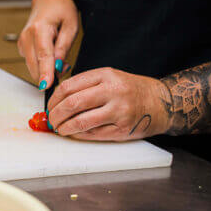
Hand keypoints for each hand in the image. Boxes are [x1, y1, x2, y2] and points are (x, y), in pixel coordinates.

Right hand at [18, 0, 78, 89]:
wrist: (48, 0)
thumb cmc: (61, 9)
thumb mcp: (71, 26)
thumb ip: (64, 47)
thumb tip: (58, 66)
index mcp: (39, 28)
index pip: (44, 55)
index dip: (46, 72)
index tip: (46, 86)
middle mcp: (26, 36)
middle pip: (35, 65)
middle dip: (49, 73)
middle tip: (65, 68)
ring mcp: (21, 42)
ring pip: (32, 66)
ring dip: (46, 69)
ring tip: (59, 57)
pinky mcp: (21, 47)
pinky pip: (32, 63)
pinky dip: (41, 65)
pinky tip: (50, 55)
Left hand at [47, 67, 171, 140]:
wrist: (162, 102)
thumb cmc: (131, 90)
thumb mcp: (110, 78)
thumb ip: (86, 85)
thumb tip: (57, 100)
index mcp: (106, 75)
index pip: (69, 86)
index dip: (53, 99)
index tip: (49, 106)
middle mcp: (113, 91)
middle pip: (72, 104)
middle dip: (55, 115)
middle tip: (51, 120)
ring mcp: (119, 111)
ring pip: (81, 121)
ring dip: (64, 128)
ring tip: (60, 129)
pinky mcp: (123, 129)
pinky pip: (93, 134)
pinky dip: (79, 135)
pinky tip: (74, 133)